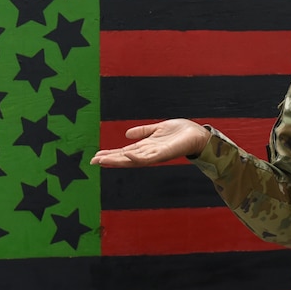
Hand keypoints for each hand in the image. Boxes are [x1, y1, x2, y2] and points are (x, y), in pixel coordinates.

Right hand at [90, 118, 210, 166]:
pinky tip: (127, 155)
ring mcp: (155, 155)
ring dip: (117, 160)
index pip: (124, 152)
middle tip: (93, 161)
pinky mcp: (163, 154)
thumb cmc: (180, 132)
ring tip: (103, 160)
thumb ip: (143, 132)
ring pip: (132, 160)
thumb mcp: (157, 129)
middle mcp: (148, 153)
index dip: (110, 154)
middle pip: (125, 158)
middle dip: (109, 159)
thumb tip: (127, 134)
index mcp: (146, 147)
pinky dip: (137, 157)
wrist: (197, 135)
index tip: (96, 156)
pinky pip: (147, 157)